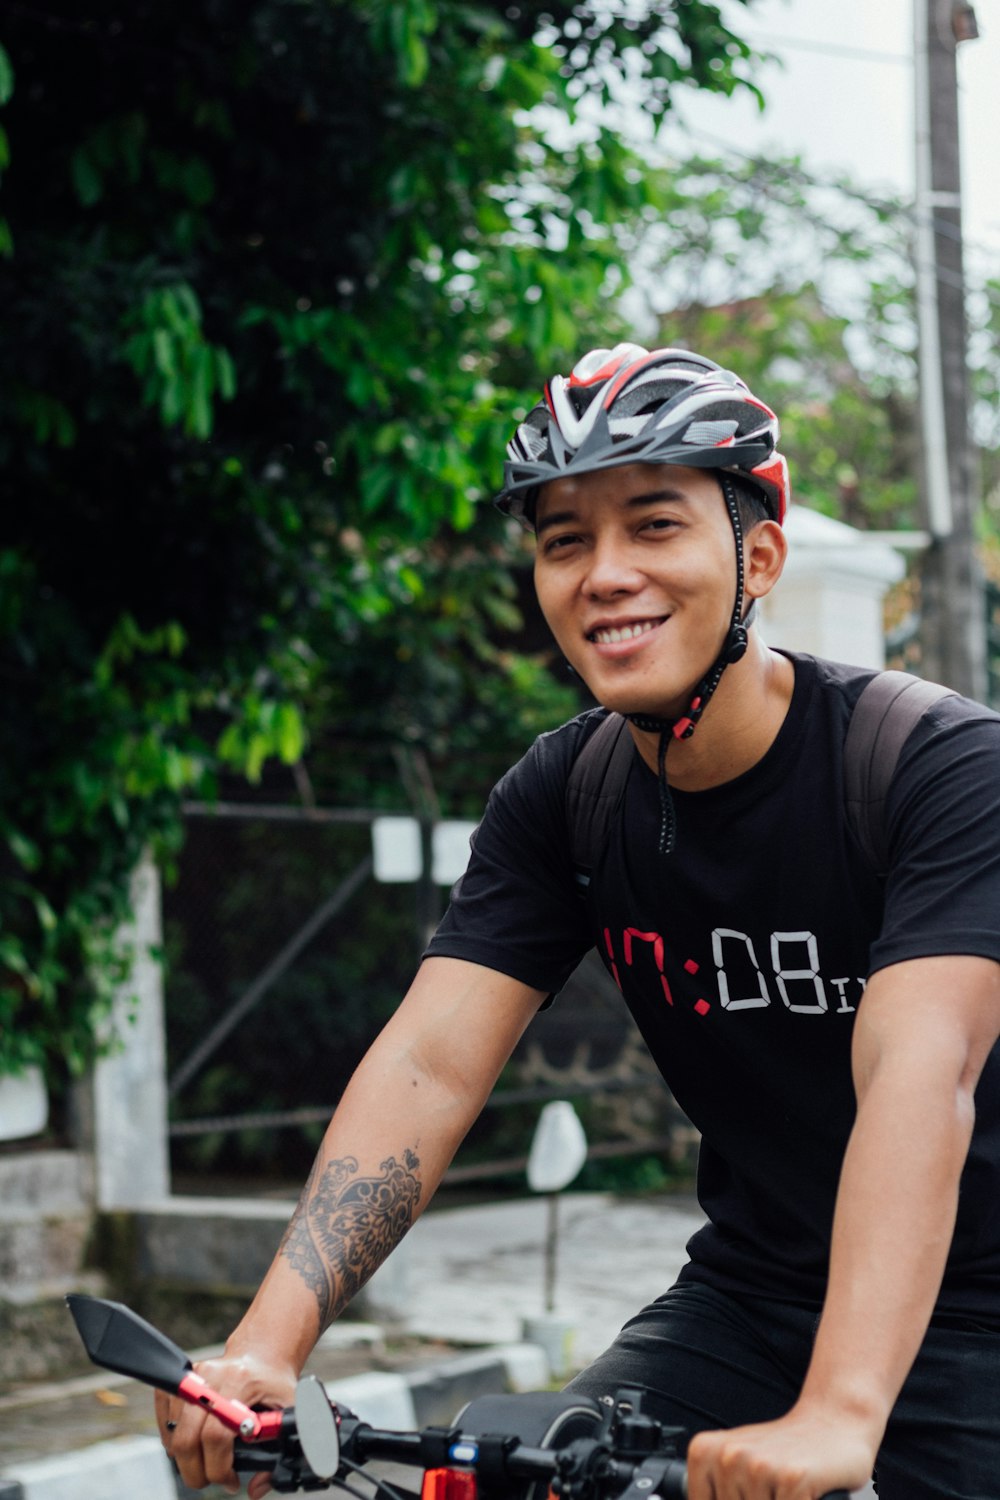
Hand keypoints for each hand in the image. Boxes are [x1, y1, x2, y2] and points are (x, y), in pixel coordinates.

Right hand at [155, 1348, 297, 1498]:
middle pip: (187, 1438)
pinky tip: (195, 1443)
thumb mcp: (288, 1413)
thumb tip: (255, 1489)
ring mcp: (193, 1375)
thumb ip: (280, 1450)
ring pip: (174, 1434)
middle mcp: (212, 1375)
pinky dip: (174, 1441)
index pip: (216, 1435)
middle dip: (196, 1472)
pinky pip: (165, 1420)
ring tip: (208, 1460)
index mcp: (241, 1382)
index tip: (231, 1481)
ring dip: (186, 1459)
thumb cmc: (275, 1386)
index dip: (219, 1467)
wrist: (261, 1355)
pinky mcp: (180, 1378)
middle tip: (211, 1479)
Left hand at [685, 1405, 876, 1499]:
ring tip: (786, 1489)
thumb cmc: (783, 1451)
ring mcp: (760, 1467)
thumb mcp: (738, 1466)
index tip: (751, 1493)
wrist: (833, 1423)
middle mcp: (728, 1457)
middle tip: (772, 1488)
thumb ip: (721, 1492)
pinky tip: (806, 1492)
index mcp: (705, 1452)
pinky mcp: (793, 1479)